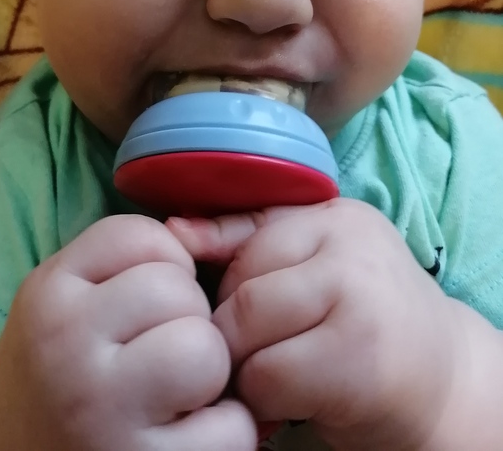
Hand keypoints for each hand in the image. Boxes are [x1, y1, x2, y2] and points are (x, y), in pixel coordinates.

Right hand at [0, 215, 256, 450]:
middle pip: (178, 290)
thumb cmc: (59, 361)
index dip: (164, 260)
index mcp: (50, 293)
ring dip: (208, 366)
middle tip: (158, 346)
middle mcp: (66, 349)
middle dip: (186, 313)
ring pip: (206, 350)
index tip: (146, 295)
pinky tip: (184, 431)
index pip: (142, 237)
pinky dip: (224, 428)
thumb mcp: (67, 290)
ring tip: (175, 385)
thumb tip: (206, 240)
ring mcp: (101, 415)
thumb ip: (128, 252)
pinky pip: (230, 427)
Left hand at [168, 199, 461, 450]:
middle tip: (251, 354)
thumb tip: (172, 228)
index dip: (231, 288)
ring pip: (246, 334)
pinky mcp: (357, 364)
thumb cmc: (364, 317)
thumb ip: (249, 239)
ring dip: (245, 367)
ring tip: (272, 374)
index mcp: (336, 217)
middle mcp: (349, 250)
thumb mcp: (317, 262)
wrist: (443, 379)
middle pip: (241, 290)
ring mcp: (357, 304)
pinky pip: (268, 379)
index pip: (244, 242)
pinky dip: (266, 400)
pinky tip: (292, 399)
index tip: (244, 318)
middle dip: (231, 331)